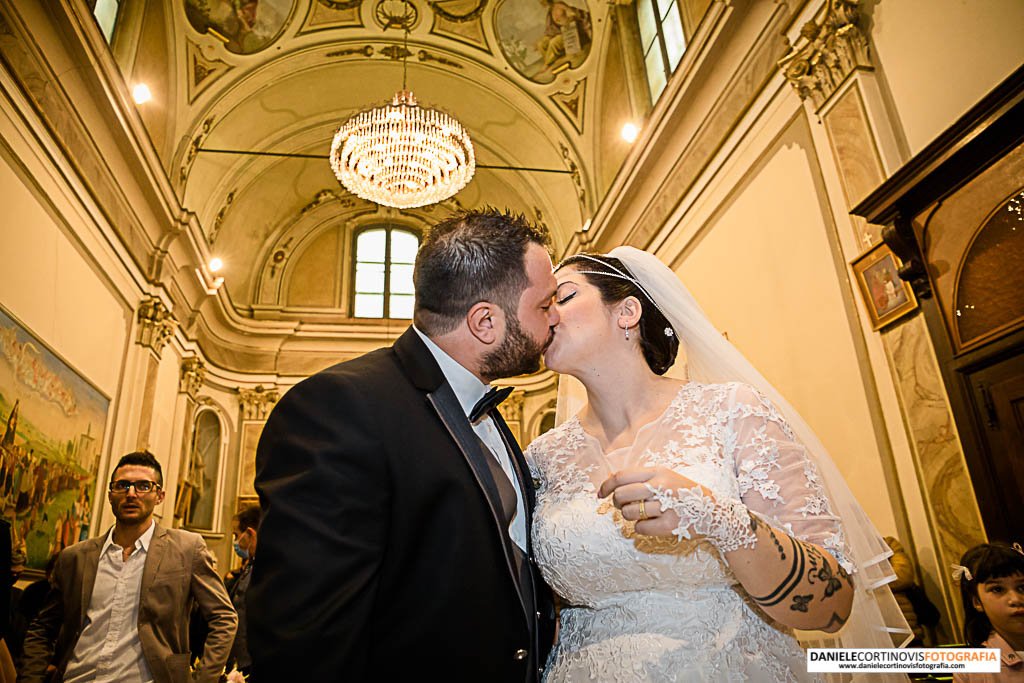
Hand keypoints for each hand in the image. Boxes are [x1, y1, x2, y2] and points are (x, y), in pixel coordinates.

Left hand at [598, 467, 713, 537]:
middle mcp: (662, 486)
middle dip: (617, 503)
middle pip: (621, 495)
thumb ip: (641, 477)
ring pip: (629, 513)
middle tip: (624, 506)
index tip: (600, 494)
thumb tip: (611, 481)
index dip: (606, 485)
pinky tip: (652, 524)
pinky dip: (641, 528)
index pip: (622, 476)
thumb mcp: (665, 476)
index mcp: (658, 472)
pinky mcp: (670, 525)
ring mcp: (666, 506)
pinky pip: (640, 528)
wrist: (714, 512)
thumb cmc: (684, 494)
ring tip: (642, 514)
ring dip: (630, 517)